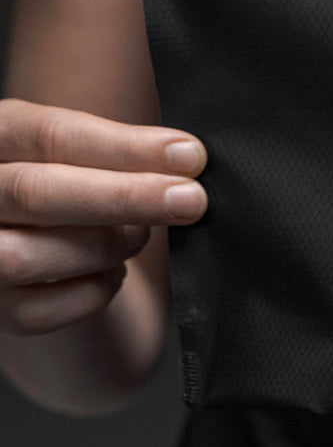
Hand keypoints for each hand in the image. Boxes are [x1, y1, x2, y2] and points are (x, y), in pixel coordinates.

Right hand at [0, 98, 206, 334]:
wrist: (37, 240)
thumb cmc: (69, 182)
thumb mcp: (78, 149)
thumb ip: (118, 149)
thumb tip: (186, 158)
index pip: (48, 135)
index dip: (124, 146)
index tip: (189, 155)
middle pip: (35, 192)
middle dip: (124, 197)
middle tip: (191, 200)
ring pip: (27, 257)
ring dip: (105, 245)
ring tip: (139, 233)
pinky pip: (40, 312)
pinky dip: (94, 289)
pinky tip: (112, 269)